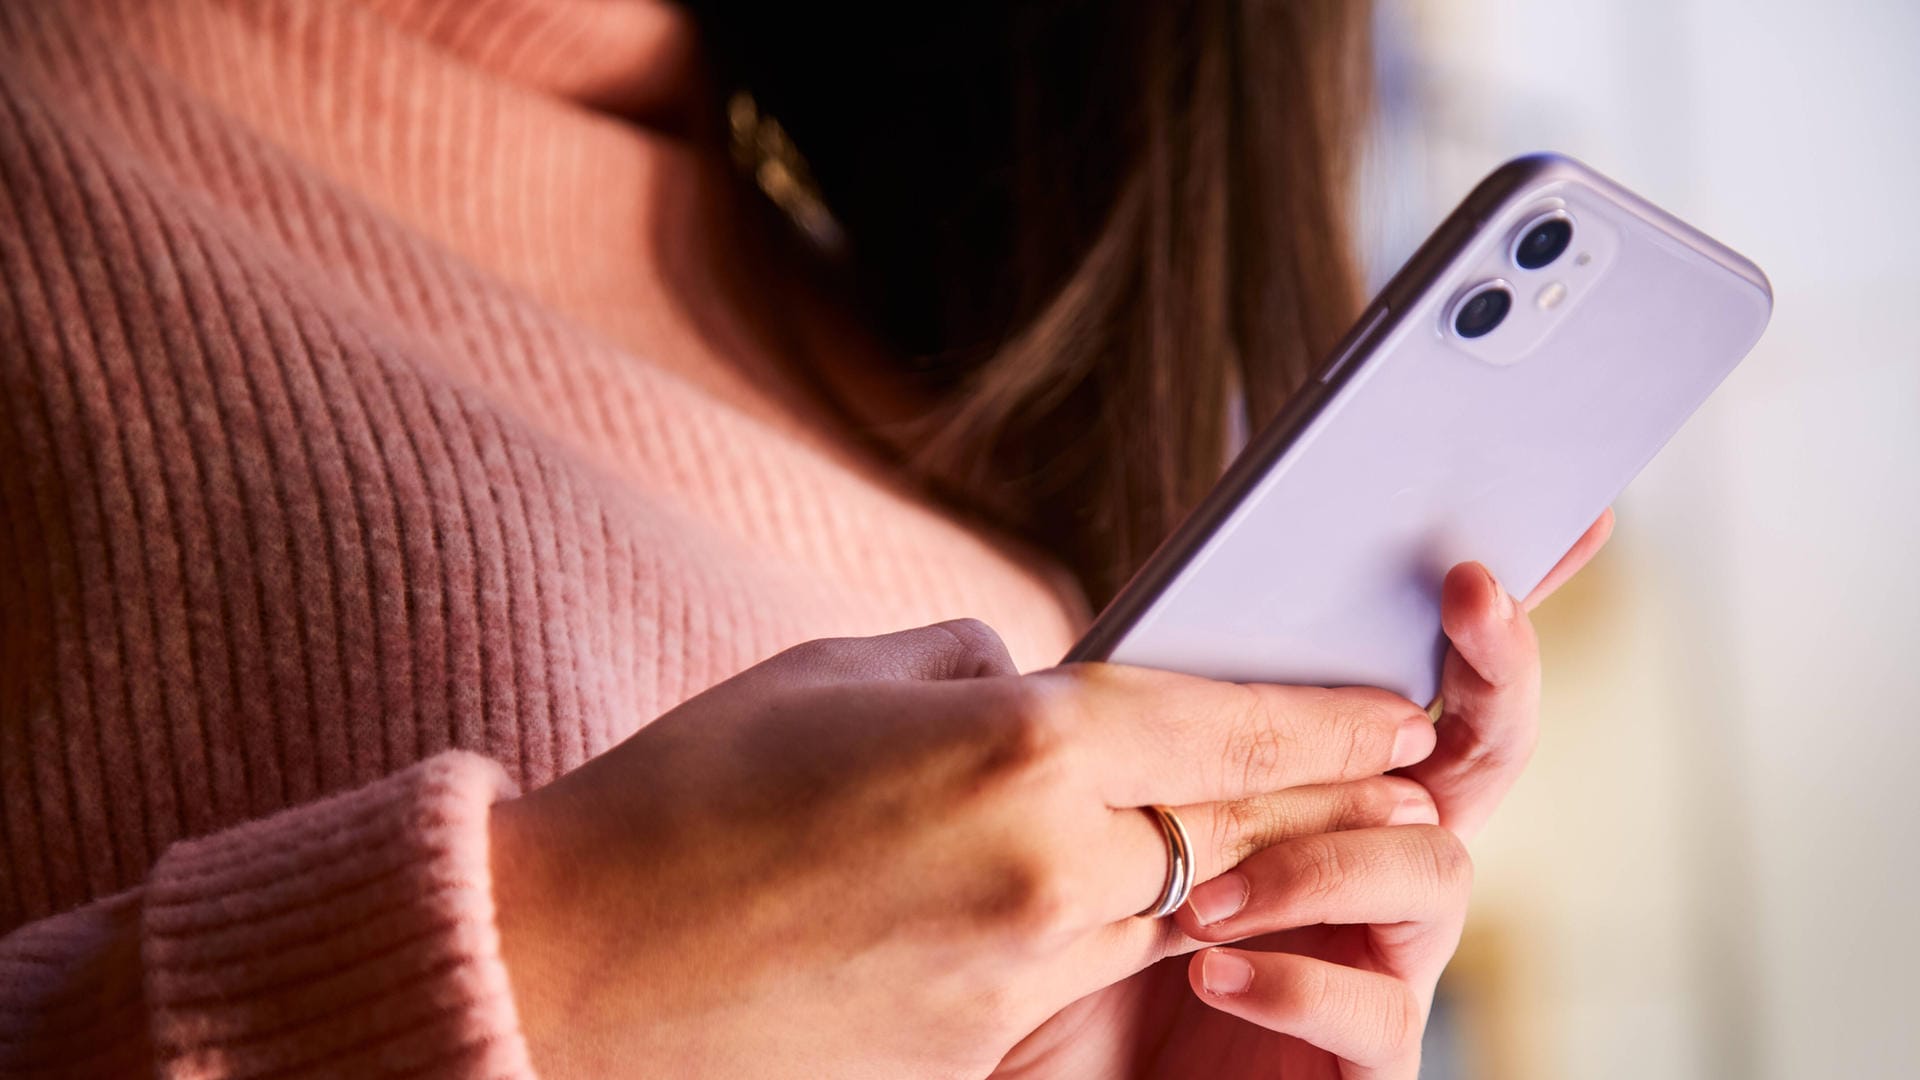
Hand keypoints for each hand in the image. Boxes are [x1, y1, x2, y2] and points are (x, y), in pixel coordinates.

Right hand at [489, 620, 1440, 1076]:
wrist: (567, 973)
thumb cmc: (679, 797)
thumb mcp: (829, 678)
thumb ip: (964, 675)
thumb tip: (1030, 685)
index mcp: (1008, 743)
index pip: (1220, 722)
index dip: (1325, 717)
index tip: (1400, 713)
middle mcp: (1039, 863)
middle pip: (1232, 830)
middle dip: (1322, 804)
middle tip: (1400, 783)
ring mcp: (1015, 977)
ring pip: (1163, 913)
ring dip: (1214, 877)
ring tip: (1262, 846)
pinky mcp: (977, 1057)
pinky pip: (1068, 980)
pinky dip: (1087, 941)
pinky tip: (1068, 910)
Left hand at [996, 510, 1614, 1078]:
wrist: (1045, 1071)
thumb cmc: (1064, 943)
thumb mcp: (1089, 813)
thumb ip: (1126, 732)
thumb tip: (1060, 632)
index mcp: (1320, 789)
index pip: (1415, 680)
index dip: (1484, 611)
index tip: (1538, 520)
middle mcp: (1374, 862)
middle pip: (1479, 754)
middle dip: (1490, 667)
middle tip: (1467, 593)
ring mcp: (1382, 958)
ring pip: (1433, 868)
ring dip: (1322, 860)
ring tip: (1206, 894)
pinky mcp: (1365, 1058)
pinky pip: (1376, 1011)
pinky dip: (1294, 979)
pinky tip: (1211, 964)